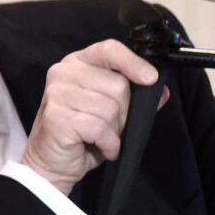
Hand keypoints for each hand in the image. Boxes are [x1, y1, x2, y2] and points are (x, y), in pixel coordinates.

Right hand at [21, 39, 165, 193]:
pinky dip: (108, 144)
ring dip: (115, 131)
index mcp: (78, 63)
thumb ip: (136, 98)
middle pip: (118, 84)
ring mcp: (57, 93)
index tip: (150, 78)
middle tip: (112, 127)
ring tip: (102, 138)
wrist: (52, 165)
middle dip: (124, 112)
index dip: (133, 62)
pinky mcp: (57, 116)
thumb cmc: (82, 136)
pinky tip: (100, 147)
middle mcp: (64, 72)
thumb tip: (162, 90)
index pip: (109, 49)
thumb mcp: (113, 114)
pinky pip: (100, 127)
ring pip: (110, 108)